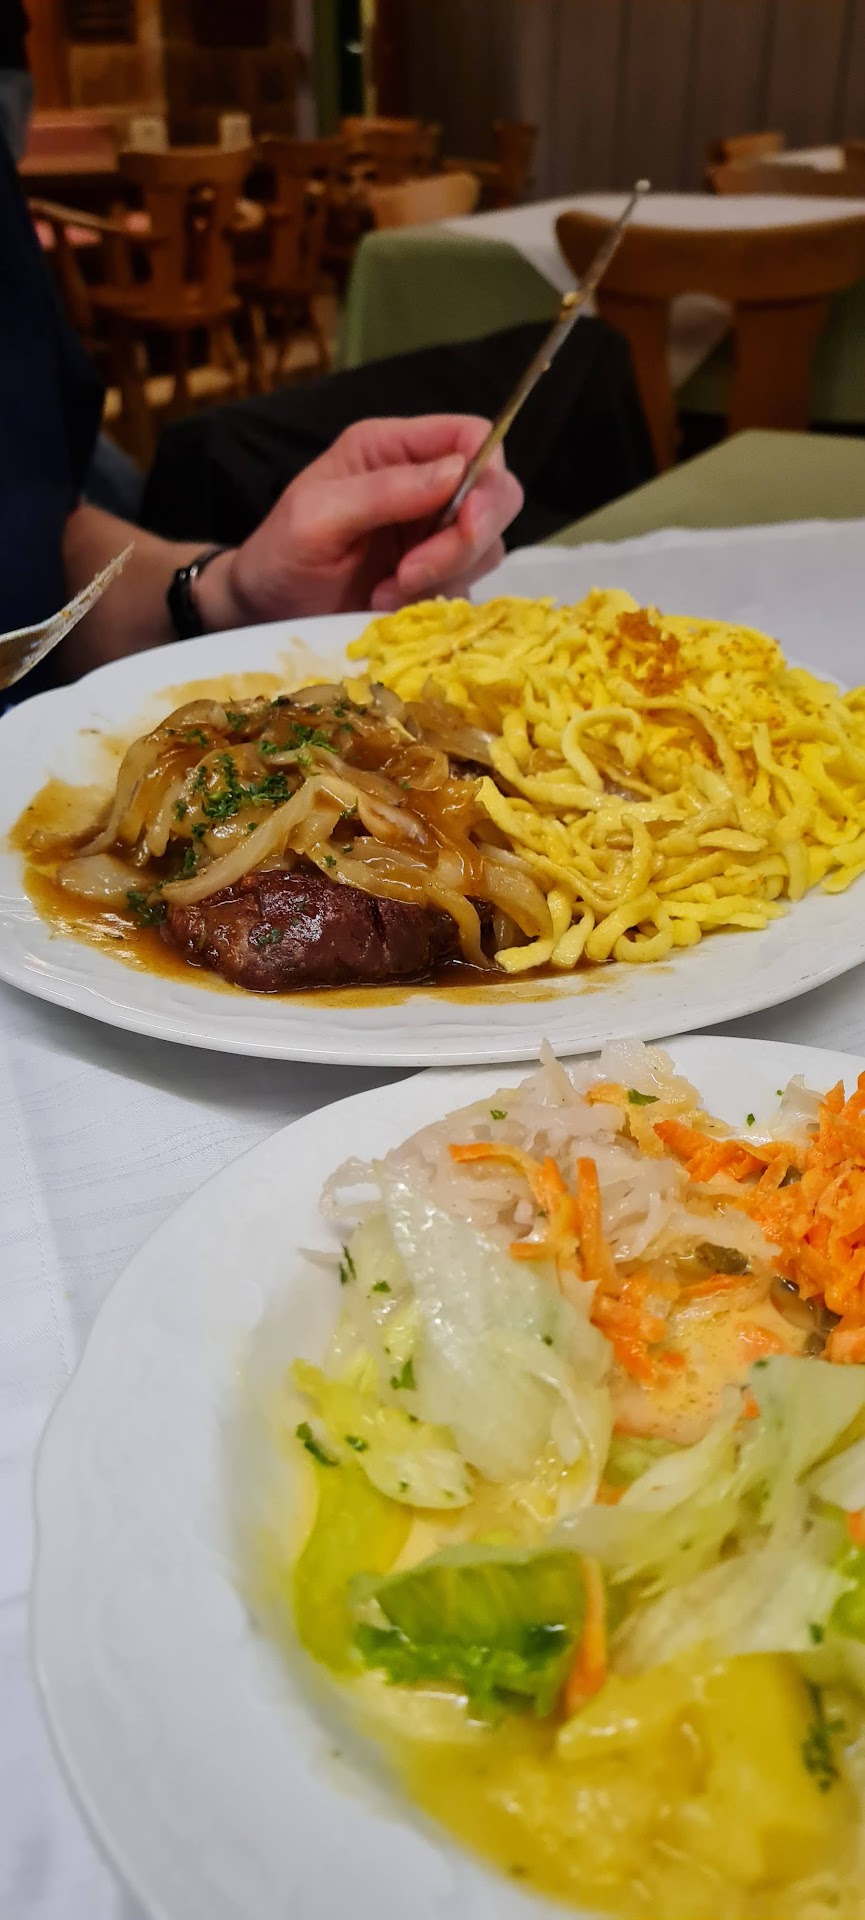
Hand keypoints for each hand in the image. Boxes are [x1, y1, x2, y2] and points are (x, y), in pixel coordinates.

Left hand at [199, 415, 522, 628]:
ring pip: (487, 546)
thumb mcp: (317, 517)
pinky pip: (468, 584)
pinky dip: (439, 600)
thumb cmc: (280, 554)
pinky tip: (391, 606)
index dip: (486, 474)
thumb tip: (456, 472)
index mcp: (392, 449)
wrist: (265, 611)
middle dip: (467, 539)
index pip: (473, 436)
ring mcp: (433, 532)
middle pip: (497, 494)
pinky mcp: (437, 577)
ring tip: (388, 592)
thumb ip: (383, 491)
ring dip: (445, 575)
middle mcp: (422, 483)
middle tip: (412, 573)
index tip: (466, 522)